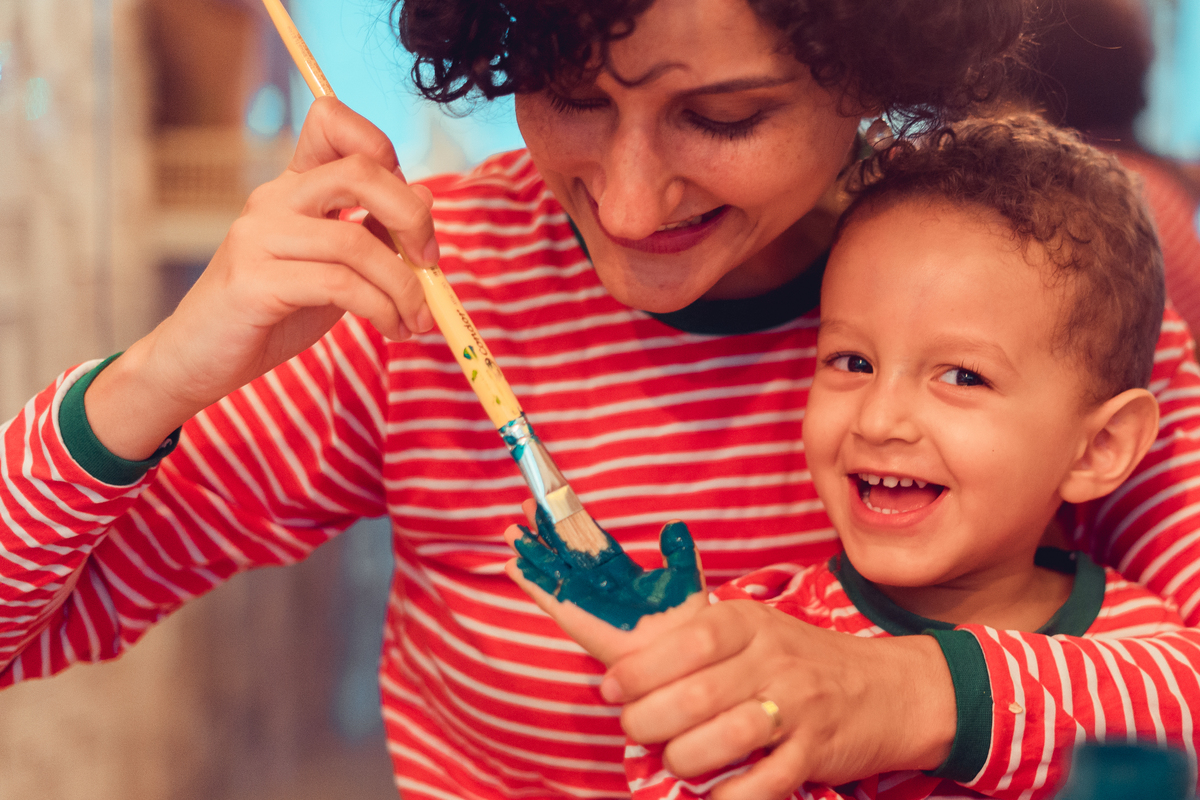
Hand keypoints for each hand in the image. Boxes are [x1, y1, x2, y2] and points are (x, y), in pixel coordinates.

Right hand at [87, 97, 438, 459]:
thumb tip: (424, 194)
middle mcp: (273, 199)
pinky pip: (339, 284)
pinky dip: (380, 309)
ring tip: (415, 320)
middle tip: (432, 265)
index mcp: (292, 187)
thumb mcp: (334, 268)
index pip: (333, 122)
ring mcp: (259, 237)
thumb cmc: (272, 314)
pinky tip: (391, 329)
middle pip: (360, 171)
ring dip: (404, 287)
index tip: (412, 212)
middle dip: (413, 218)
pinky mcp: (253, 281)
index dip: (383, 148)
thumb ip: (371, 232)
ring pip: (357, 242)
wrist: (200, 360)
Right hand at [503, 500, 706, 664]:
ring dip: (531, 552)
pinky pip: (546, 595)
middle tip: (526, 504)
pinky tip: (512, 565)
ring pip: (551, 570)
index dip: (570, 519)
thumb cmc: (686, 620)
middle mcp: (598, 584)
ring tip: (511, 531)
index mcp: (620, 572)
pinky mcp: (573, 617)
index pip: (589, 539)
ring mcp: (584, 600)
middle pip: (565, 550)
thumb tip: (673, 524)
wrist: (678, 653)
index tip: (554, 501)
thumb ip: (678, 549)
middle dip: (545, 529)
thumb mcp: (684, 575)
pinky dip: (529, 581)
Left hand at [601, 599, 956, 799]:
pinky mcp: (817, 751)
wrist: (890, 688)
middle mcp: (773, 659)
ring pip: (726, 737)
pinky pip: (766, 781)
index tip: (611, 688)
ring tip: (673, 760)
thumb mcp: (757, 632)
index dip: (641, 669)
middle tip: (636, 729)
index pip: (687, 642)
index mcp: (749, 623)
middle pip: (697, 695)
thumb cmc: (802, 661)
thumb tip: (626, 668)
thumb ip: (702, 644)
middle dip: (650, 720)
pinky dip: (730, 796)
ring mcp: (798, 706)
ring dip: (684, 757)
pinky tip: (713, 797)